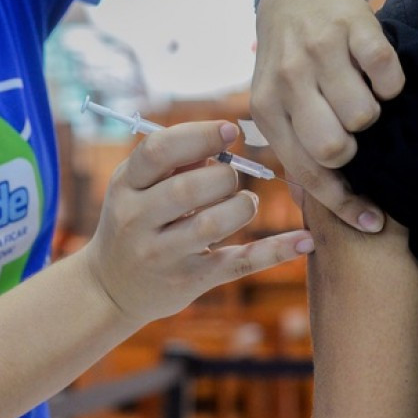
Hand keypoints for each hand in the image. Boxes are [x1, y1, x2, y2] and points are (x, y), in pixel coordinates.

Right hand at [80, 121, 314, 323]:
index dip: (199, 134)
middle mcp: (137, 221)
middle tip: (233, 177)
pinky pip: (238, 263)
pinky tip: (305, 240)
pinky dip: (275, 251)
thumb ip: (175, 160)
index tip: (231, 131)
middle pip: (188, 189)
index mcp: (126, 185)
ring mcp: (162, 255)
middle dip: (224, 177)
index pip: (158, 151)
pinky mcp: (190, 281)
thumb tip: (224, 138)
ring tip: (246, 202)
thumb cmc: (136, 220)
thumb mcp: (138, 186)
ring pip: (212, 225)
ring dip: (242, 206)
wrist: (112, 286)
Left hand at [250, 0, 404, 231]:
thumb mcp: (274, 103)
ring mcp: (321, 50)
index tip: (371, 222)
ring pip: (364, 115)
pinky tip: (377, 75)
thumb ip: (293, 144)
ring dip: (371, 114)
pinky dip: (392, 83)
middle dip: (351, 149)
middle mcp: (288, 79)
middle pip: (334, 147)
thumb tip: (329, 203)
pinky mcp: (355, 25)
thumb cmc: (289, 63)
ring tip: (358, 96)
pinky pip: (389, 75)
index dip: (342, 203)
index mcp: (266, 108)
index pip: (305, 170)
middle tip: (350, 131)